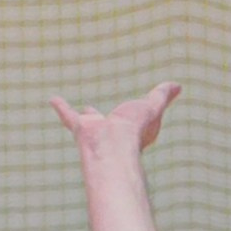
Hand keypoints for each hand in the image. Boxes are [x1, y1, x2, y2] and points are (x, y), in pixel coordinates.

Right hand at [50, 81, 180, 160]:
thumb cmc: (136, 130)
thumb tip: (177, 86)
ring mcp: (94, 131)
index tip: (132, 110)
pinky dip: (60, 106)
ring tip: (80, 110)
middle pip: (106, 123)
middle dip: (103, 118)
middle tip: (96, 112)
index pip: (131, 120)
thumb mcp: (153, 106)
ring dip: (83, 116)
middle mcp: (111, 132)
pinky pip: (67, 115)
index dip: (133, 114)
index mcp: (129, 129)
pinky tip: (52, 99)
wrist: (114, 144)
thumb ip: (163, 96)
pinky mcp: (79, 128)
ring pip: (88, 121)